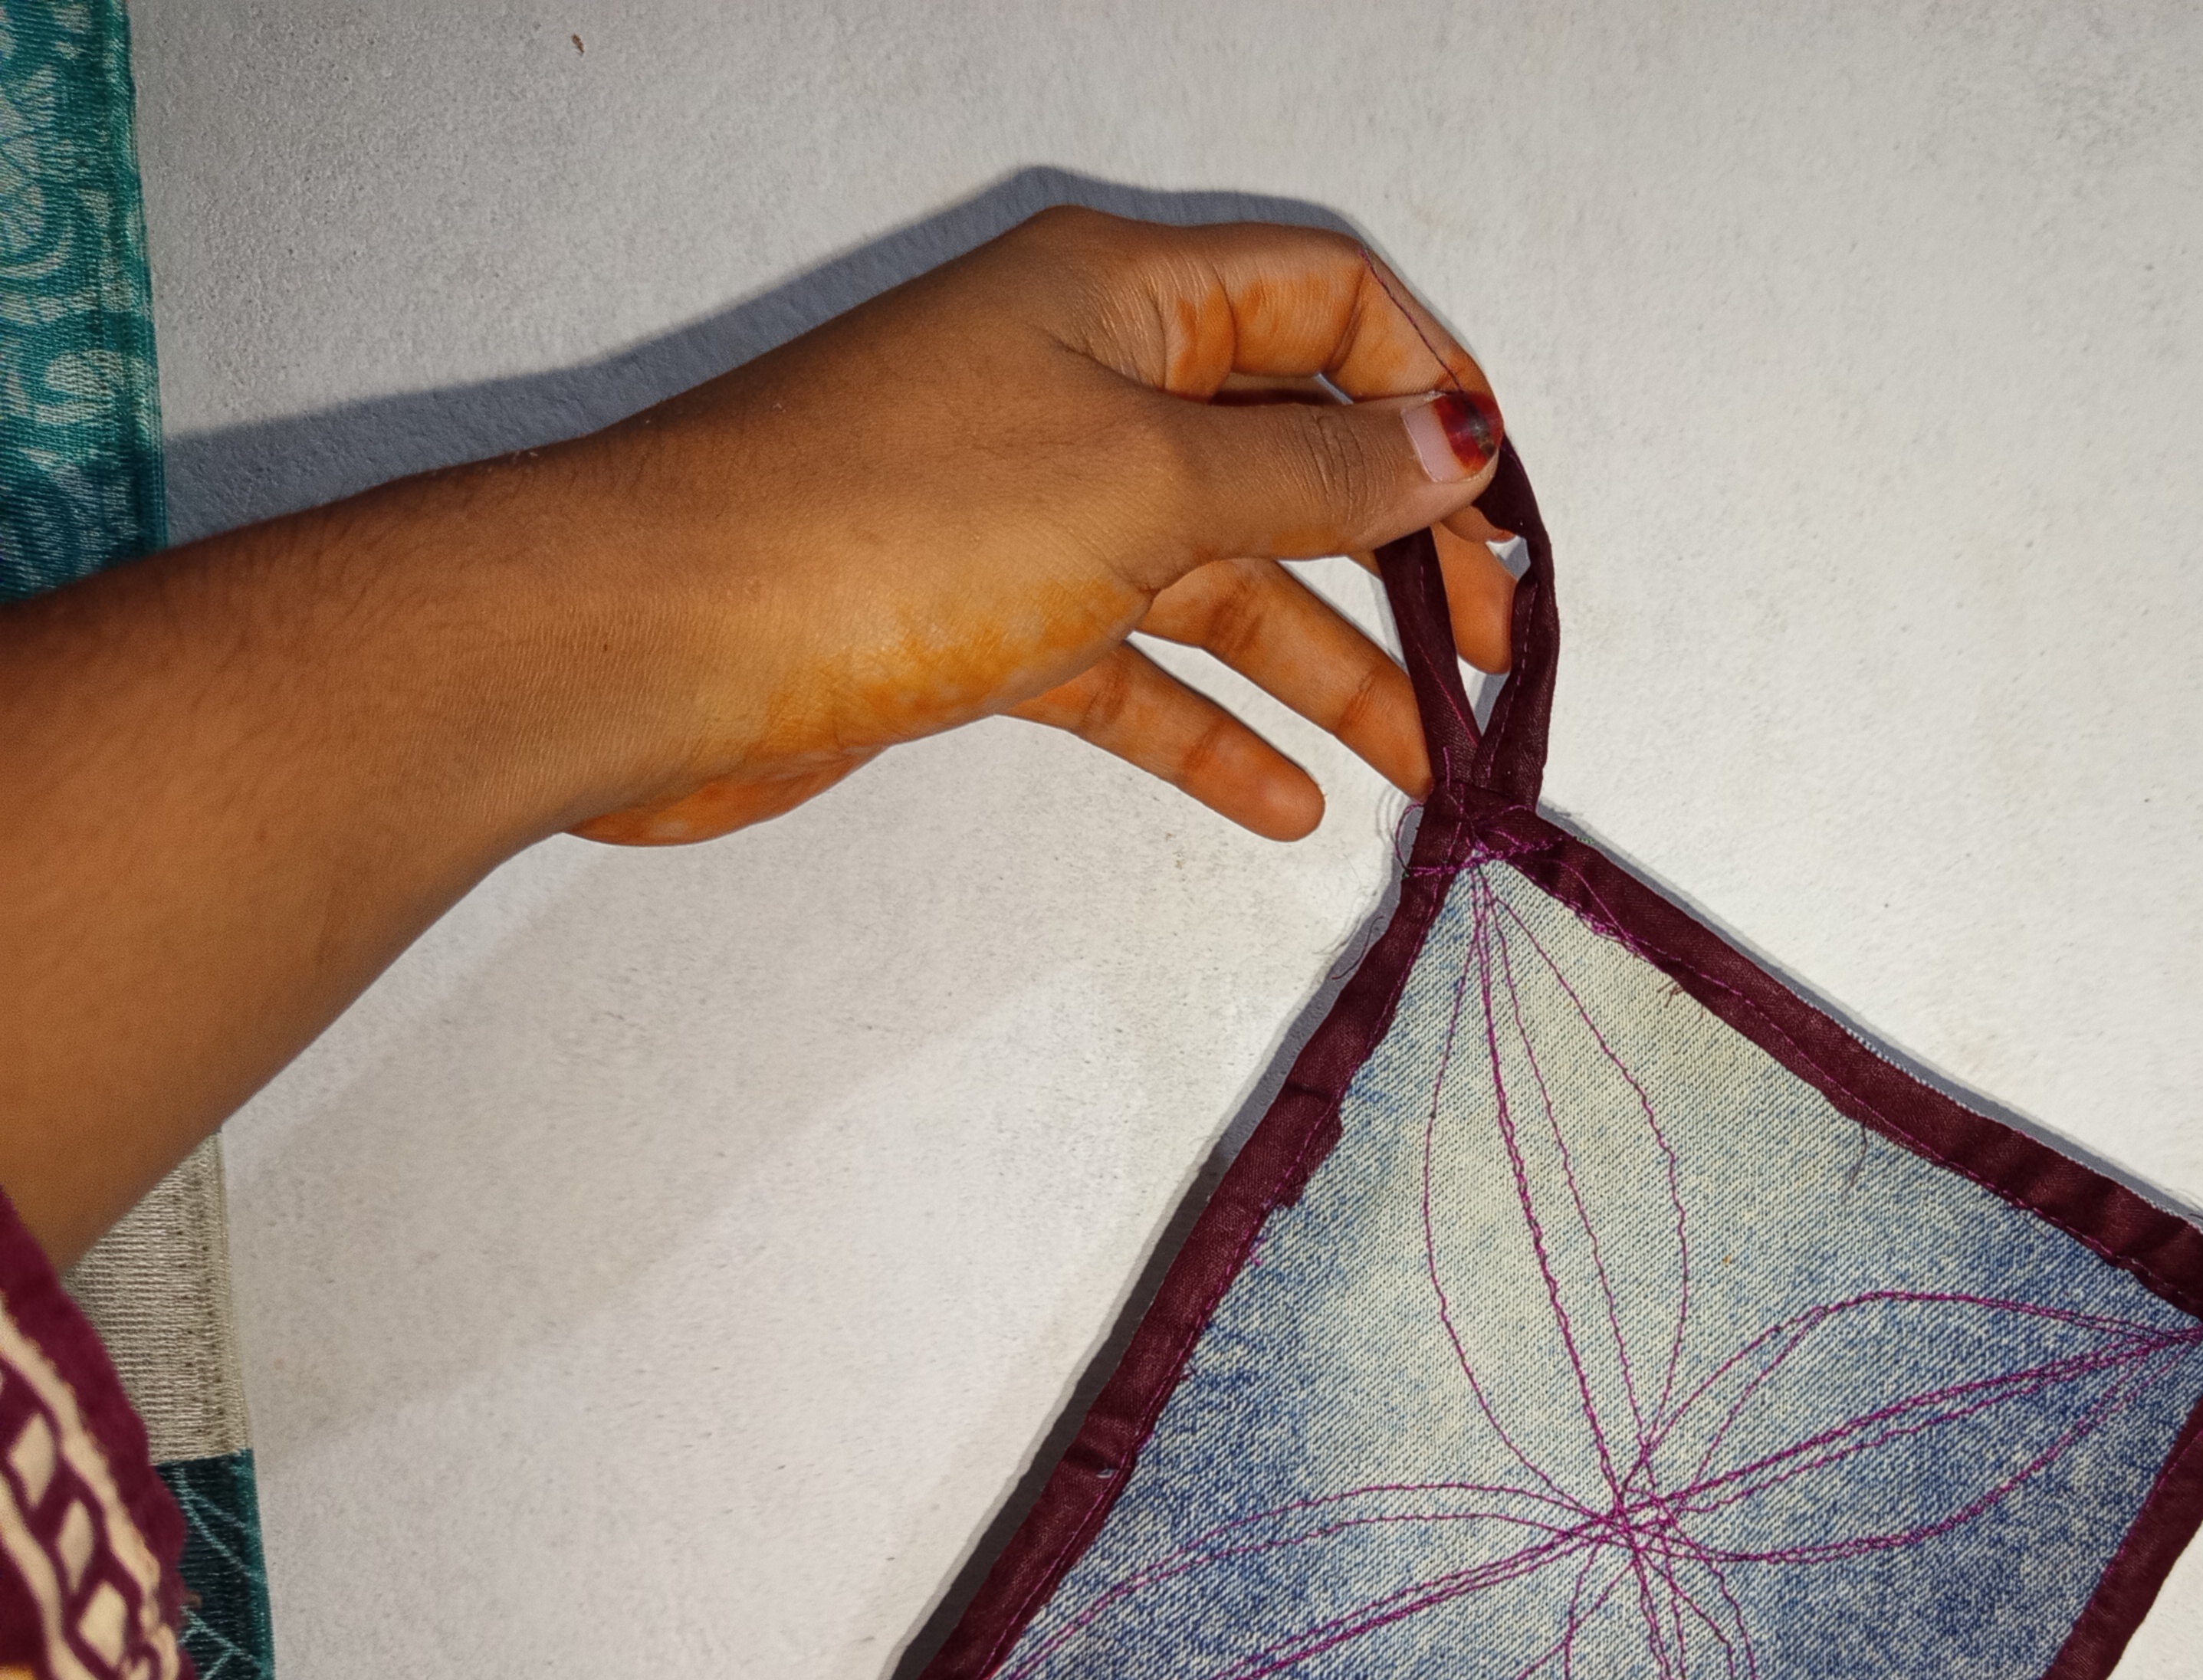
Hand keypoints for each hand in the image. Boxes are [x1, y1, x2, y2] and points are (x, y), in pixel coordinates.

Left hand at [566, 208, 1514, 844]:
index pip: (1327, 309)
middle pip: (1286, 458)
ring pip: (1218, 580)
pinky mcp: (978, 619)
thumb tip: (1454, 442)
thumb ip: (1315, 478)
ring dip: (1324, 669)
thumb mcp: (1145, 485)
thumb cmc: (881, 525)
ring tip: (1423, 766)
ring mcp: (1029, 505)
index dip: (1432, 395)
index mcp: (1121, 299)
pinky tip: (1281, 804)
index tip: (1502, 513)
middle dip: (1399, 557)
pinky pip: (1130, 668)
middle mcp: (1080, 383)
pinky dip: (1206, 729)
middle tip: (1492, 657)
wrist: (646, 639)